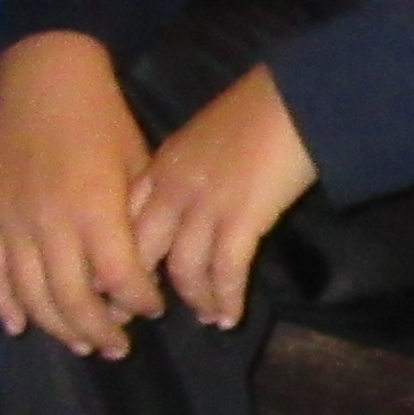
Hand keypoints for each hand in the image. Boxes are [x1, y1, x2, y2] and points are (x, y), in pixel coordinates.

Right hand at [0, 30, 165, 353]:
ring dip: (58, 327)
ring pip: (31, 297)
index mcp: (95, 208)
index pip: (119, 279)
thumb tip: (146, 270)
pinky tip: (19, 326)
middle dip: (101, 330)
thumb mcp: (136, 166)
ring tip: (81, 343)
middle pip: (73, 300)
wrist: (45, 80)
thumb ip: (138, 220)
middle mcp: (50, 223)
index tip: (152, 309)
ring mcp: (12, 223)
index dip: (138, 302)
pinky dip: (2, 305)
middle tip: (119, 347)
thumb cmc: (103, 121)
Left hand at [131, 68, 319, 327]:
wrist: (298, 96)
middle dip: (134, 291)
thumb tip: (187, 198)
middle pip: (139, 251)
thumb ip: (186, 168)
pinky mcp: (241, 219)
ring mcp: (205, 205)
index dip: (117, 256)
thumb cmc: (260, 108)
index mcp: (161, 166)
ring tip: (205, 318)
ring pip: (183, 269)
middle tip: (139, 318)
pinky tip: (230, 317)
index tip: (115, 283)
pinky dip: (226, 299)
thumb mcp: (204, 135)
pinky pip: (225, 272)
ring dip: (194, 299)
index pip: (123, 221)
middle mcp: (172, 189)